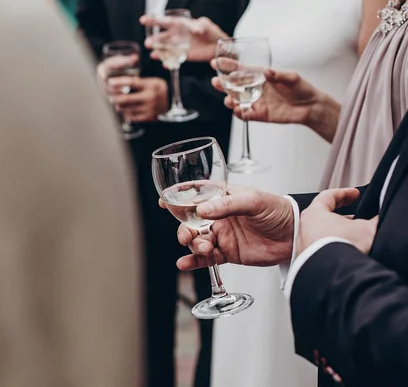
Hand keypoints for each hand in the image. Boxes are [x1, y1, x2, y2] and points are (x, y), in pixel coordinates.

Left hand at [106, 77, 167, 121]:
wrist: (174, 100)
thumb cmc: (160, 88)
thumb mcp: (152, 80)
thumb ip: (138, 80)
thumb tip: (122, 80)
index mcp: (150, 85)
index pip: (131, 82)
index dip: (119, 82)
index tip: (109, 82)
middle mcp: (150, 97)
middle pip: (126, 99)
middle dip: (115, 97)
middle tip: (110, 95)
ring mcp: (149, 108)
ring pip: (127, 109)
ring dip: (119, 106)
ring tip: (116, 103)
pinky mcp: (148, 117)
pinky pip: (132, 117)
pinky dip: (126, 113)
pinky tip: (124, 110)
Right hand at [140, 15, 227, 61]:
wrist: (216, 47)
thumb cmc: (211, 32)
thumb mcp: (206, 26)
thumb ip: (201, 26)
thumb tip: (197, 29)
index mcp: (179, 25)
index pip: (164, 22)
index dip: (153, 20)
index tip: (143, 20)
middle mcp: (175, 35)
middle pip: (161, 37)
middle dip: (154, 40)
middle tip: (148, 43)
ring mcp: (177, 46)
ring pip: (164, 49)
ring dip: (158, 52)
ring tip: (153, 55)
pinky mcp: (181, 56)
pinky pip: (172, 59)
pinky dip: (168, 62)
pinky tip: (165, 64)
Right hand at [168, 185, 295, 270]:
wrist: (296, 236)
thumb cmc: (278, 210)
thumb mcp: (253, 201)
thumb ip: (227, 205)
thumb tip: (202, 211)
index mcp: (223, 199)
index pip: (197, 196)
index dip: (179, 198)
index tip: (164, 202)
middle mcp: (219, 217)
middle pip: (192, 222)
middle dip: (185, 229)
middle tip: (188, 236)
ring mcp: (223, 235)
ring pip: (198, 241)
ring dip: (193, 245)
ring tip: (203, 249)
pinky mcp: (228, 253)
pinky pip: (206, 259)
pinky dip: (194, 262)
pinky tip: (183, 264)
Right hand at [210, 65, 340, 141]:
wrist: (310, 107)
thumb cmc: (302, 89)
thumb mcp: (292, 77)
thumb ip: (279, 74)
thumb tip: (267, 71)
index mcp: (260, 77)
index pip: (240, 70)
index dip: (228, 66)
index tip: (215, 62)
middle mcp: (255, 89)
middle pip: (234, 86)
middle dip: (223, 84)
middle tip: (215, 82)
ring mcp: (256, 102)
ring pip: (237, 101)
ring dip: (230, 100)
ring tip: (229, 100)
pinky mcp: (260, 115)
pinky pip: (246, 115)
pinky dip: (240, 114)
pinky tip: (238, 111)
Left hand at [297, 188, 378, 254]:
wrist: (331, 272)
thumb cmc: (340, 248)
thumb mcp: (365, 229)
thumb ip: (371, 222)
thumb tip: (376, 220)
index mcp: (314, 213)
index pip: (328, 196)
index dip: (344, 193)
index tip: (354, 194)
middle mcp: (304, 227)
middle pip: (322, 216)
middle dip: (340, 216)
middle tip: (354, 218)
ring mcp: (302, 244)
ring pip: (320, 233)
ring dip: (335, 233)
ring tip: (350, 238)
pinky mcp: (304, 259)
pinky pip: (318, 249)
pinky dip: (329, 248)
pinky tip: (342, 253)